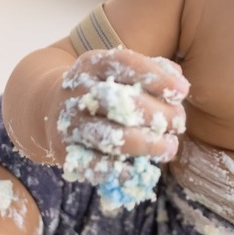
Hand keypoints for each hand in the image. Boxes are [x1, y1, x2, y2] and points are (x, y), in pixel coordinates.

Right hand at [55, 48, 189, 164]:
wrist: (51, 107)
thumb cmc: (102, 88)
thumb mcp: (120, 71)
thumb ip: (153, 71)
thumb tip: (180, 83)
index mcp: (92, 64)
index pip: (124, 64)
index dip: (155, 77)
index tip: (182, 91)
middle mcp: (76, 90)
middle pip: (118, 101)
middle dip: (156, 114)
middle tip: (179, 123)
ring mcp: (68, 122)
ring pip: (109, 136)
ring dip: (145, 144)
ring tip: (169, 148)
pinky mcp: (64, 151)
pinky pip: (94, 165)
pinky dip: (120, 171)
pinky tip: (142, 170)